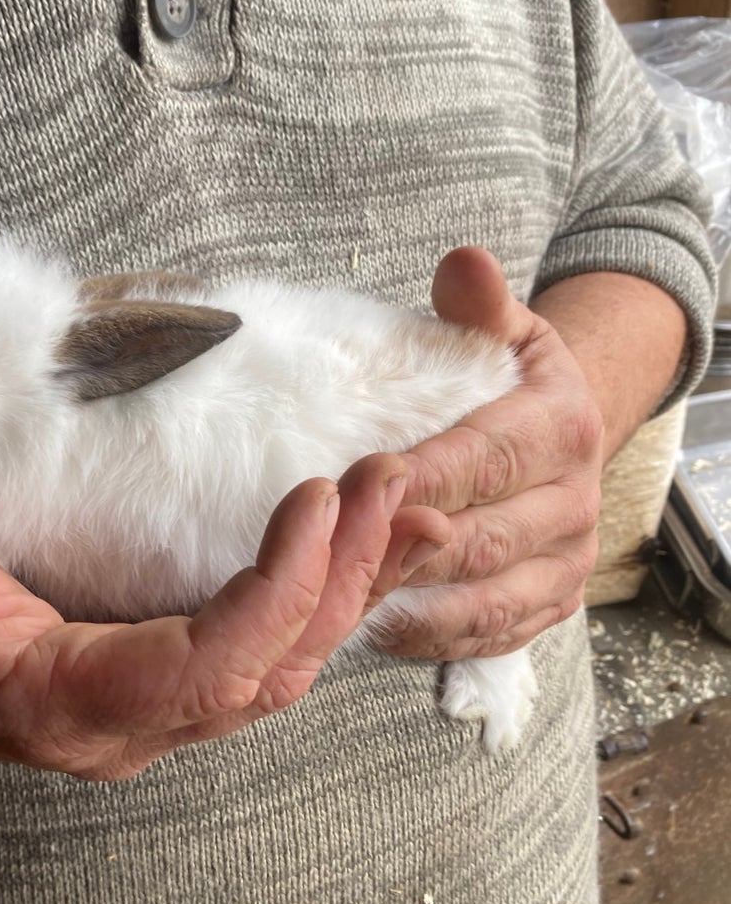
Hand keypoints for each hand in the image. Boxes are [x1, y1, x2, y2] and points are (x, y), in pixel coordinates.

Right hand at [0, 454, 407, 778]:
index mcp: (70, 709)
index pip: (204, 671)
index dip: (272, 593)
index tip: (316, 495)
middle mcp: (135, 725)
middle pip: (269, 673)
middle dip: (342, 581)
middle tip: (394, 482)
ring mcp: (162, 708)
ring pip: (286, 665)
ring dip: (352, 584)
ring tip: (406, 501)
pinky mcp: (177, 676)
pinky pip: (273, 646)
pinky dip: (327, 591)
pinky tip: (367, 535)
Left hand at [367, 247, 602, 660]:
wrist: (569, 435)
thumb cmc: (515, 384)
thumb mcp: (508, 331)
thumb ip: (480, 304)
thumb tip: (463, 264)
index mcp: (563, 429)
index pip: (485, 458)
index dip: (420, 478)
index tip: (355, 482)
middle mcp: (575, 504)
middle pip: (482, 539)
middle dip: (401, 547)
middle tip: (328, 549)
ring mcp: (565, 564)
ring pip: (484, 600)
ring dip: (409, 604)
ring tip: (338, 598)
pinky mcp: (549, 606)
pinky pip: (488, 636)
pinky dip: (430, 640)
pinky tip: (373, 628)